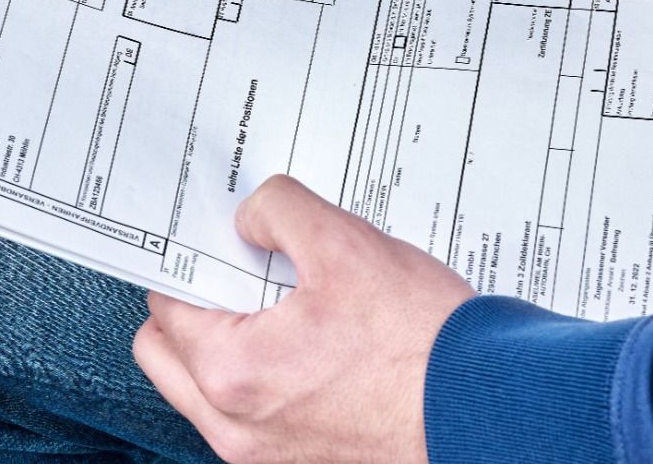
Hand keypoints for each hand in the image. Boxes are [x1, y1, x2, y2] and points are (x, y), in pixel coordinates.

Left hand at [133, 175, 475, 462]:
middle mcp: (235, 427)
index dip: (192, 259)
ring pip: (203, 387)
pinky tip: (315, 339)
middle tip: (243, 269)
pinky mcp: (299, 461)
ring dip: (226, 340)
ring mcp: (264, 454)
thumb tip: (251, 217)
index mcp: (232, 373)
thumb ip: (280, 212)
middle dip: (194, 304)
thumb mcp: (348, 246)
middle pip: (167, 352)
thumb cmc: (424, 347)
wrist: (485, 413)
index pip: (167, 303)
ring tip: (286, 303)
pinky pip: (250, 412)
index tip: (216, 238)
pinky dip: (264, 373)